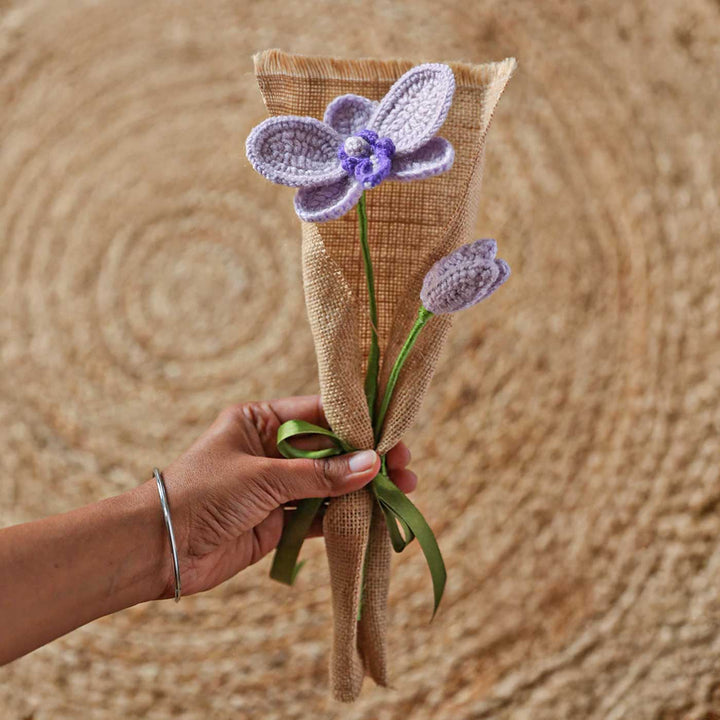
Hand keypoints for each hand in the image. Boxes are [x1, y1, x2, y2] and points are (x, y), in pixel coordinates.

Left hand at [155, 395, 414, 598]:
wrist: (158, 549)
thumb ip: (319, 476)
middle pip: (329, 450)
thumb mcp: (263, 477)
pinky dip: (344, 517)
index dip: (357, 425)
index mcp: (259, 421)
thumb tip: (373, 466)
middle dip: (366, 459)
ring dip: (361, 489)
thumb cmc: (202, 494)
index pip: (318, 414)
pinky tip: (373, 515)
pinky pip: (318, 516)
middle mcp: (270, 450)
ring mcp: (275, 487)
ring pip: (328, 484)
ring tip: (400, 490)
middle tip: (404, 466)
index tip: (391, 434)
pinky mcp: (277, 521)